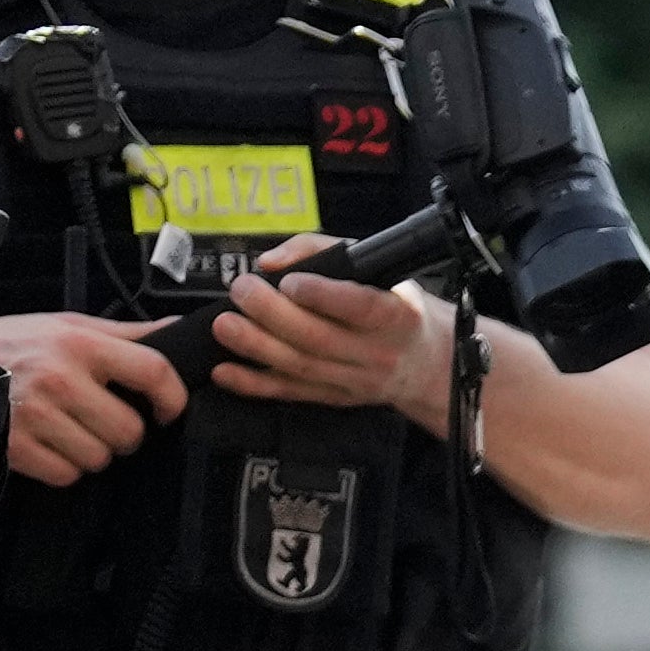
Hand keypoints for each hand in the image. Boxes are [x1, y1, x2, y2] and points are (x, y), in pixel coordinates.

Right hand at [0, 312, 185, 481]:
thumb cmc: (11, 345)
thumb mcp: (65, 326)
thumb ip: (125, 334)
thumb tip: (178, 329)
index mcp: (79, 344)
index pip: (153, 371)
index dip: (172, 398)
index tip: (168, 411)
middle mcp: (61, 378)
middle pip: (129, 431)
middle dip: (121, 433)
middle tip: (98, 420)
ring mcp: (37, 415)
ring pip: (100, 458)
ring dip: (90, 452)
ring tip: (66, 429)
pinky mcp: (16, 446)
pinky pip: (67, 475)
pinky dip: (62, 467)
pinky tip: (46, 444)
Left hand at [203, 249, 449, 421]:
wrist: (424, 362)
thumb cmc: (393, 304)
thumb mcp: (374, 266)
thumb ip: (321, 251)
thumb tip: (272, 263)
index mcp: (396, 315)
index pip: (361, 307)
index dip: (323, 295)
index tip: (290, 282)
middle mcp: (378, 352)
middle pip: (320, 338)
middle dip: (273, 315)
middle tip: (242, 291)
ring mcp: (355, 380)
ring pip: (301, 366)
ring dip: (256, 347)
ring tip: (225, 324)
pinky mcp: (334, 398)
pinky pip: (290, 392)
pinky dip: (254, 384)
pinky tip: (225, 370)